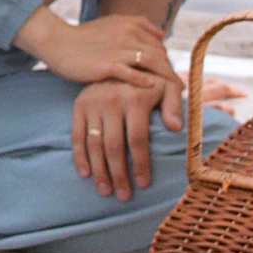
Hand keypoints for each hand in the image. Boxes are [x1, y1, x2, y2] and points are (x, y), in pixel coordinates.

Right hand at [29, 10, 182, 97]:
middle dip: (171, 71)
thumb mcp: (112, 23)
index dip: (168, 61)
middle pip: (159, 53)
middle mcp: (126, 34)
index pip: (157, 44)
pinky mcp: (106, 65)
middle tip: (180, 88)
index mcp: (129, 25)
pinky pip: (130, 73)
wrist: (57, 42)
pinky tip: (152, 87)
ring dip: (165, 77)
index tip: (173, 76)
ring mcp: (116, 49)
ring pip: (150, 62)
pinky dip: (143, 80)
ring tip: (174, 92)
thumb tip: (162, 33)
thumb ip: (137, 24)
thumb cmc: (84, 37)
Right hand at [68, 66, 177, 200]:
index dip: (141, 164)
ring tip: (105, 191)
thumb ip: (174, 105)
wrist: (120, 56)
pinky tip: (85, 174)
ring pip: (94, 144)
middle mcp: (111, 101)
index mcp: (134, 98)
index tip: (144, 184)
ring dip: (99, 171)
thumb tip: (175, 128)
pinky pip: (77, 135)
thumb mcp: (167, 85)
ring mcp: (92, 103)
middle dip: (119, 174)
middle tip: (123, 196)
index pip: (137, 139)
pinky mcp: (79, 105)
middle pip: (114, 146)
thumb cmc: (150, 79)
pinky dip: (79, 156)